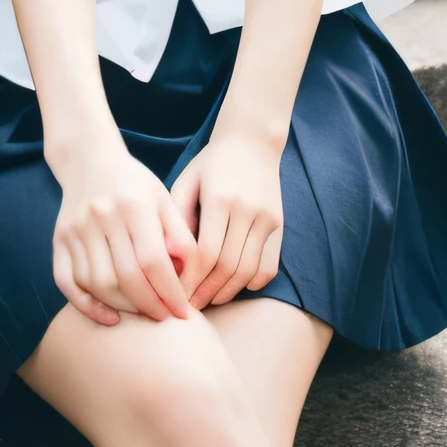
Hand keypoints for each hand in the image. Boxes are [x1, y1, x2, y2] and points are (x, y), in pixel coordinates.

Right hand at [50, 139, 197, 326]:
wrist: (89, 160)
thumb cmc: (134, 183)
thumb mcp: (163, 198)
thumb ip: (179, 234)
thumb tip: (190, 275)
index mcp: (133, 205)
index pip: (153, 260)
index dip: (170, 292)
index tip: (184, 312)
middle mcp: (101, 217)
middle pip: (125, 277)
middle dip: (149, 305)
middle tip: (165, 317)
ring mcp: (76, 230)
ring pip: (97, 283)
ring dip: (123, 307)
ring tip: (143, 312)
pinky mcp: (58, 240)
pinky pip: (67, 282)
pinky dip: (87, 305)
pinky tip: (110, 317)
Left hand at [169, 131, 282, 309]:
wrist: (253, 140)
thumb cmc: (212, 162)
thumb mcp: (187, 180)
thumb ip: (177, 217)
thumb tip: (167, 258)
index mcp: (220, 198)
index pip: (205, 253)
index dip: (190, 279)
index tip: (174, 293)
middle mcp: (247, 210)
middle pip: (227, 266)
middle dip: (206, 292)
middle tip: (188, 306)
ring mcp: (267, 217)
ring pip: (248, 270)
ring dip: (227, 292)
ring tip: (207, 301)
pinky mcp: (279, 224)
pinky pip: (268, 266)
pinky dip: (252, 283)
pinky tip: (233, 287)